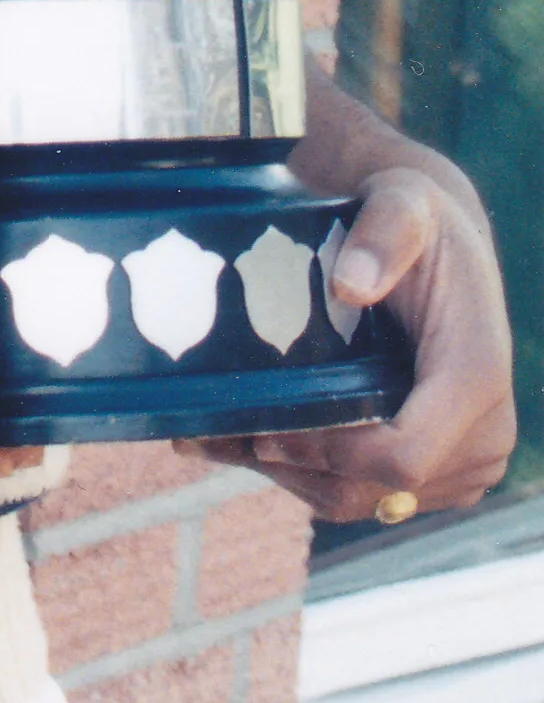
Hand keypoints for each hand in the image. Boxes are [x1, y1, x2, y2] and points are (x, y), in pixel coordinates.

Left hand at [189, 73, 516, 522]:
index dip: (331, 454)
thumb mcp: (402, 201)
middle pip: (373, 490)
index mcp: (476, 376)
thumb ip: (383, 233)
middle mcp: (484, 431)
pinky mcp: (437, 469)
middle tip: (219, 432)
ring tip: (223, 435)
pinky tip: (255, 437)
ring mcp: (462, 459)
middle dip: (295, 467)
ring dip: (290, 477)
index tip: (265, 427)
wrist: (433, 238)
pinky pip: (365, 495)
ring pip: (361, 501)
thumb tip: (354, 283)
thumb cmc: (416, 217)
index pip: (404, 456)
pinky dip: (307, 475)